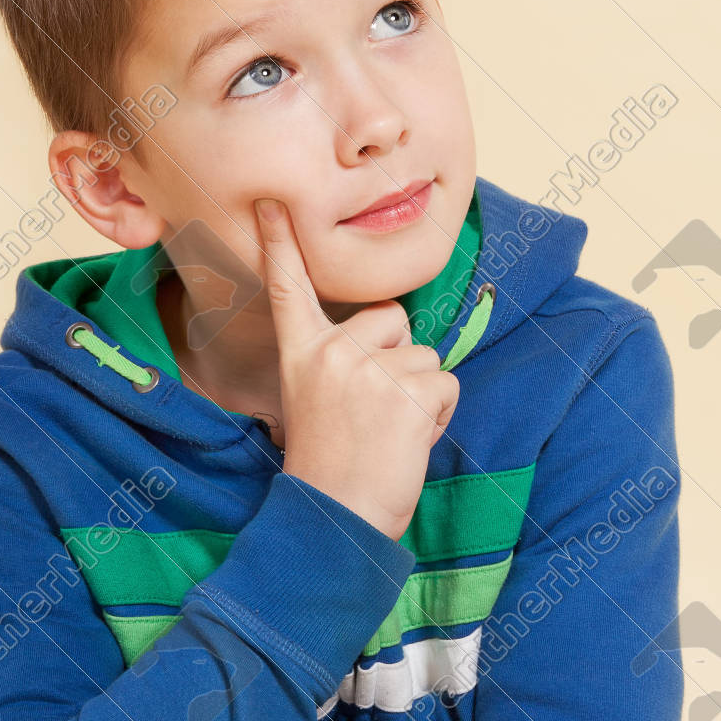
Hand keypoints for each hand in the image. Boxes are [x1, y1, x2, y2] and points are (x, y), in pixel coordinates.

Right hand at [254, 198, 459, 541]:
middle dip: (399, 358)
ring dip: (421, 393)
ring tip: (388, 432)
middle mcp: (332, 353)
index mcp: (303, 355)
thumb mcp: (317, 402)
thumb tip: (393, 332)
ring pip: (426, 354)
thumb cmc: (331, 467)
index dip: (281, 244)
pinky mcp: (408, 390)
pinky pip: (446, 382)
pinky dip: (439, 413)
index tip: (273, 202)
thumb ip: (343, 363)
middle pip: (393, 320)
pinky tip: (407, 440)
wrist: (336, 519)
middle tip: (373, 412)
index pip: (290, 289)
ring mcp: (370, 370)